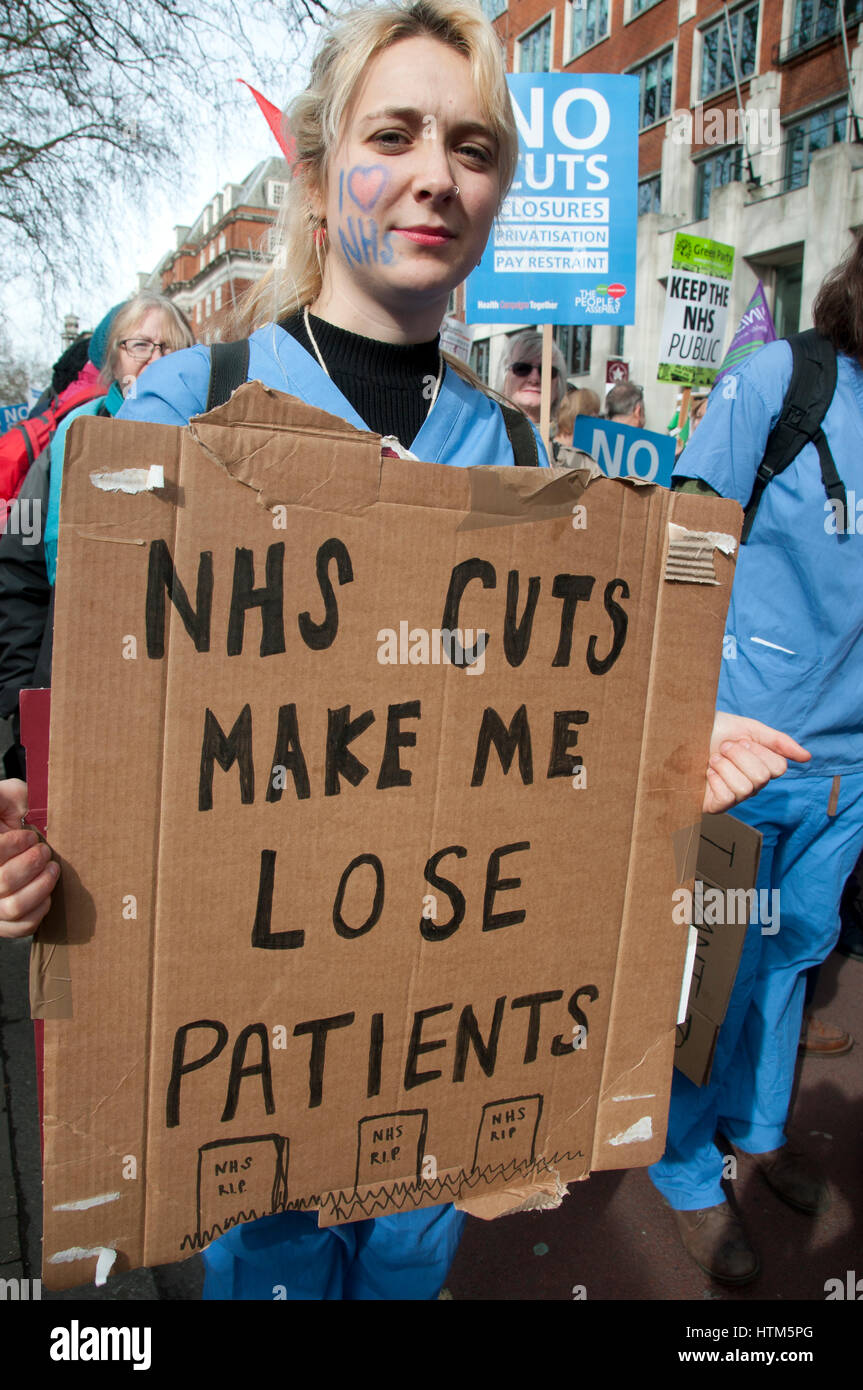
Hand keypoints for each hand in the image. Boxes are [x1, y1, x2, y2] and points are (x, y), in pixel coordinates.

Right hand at [0, 779, 58, 938]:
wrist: (16, 837)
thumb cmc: (10, 816)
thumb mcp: (7, 797)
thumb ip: (7, 797)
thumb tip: (20, 808)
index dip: (12, 845)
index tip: (29, 836)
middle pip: (2, 882)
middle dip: (30, 864)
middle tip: (44, 851)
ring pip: (13, 908)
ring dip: (40, 887)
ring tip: (52, 870)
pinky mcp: (2, 923)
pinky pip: (20, 927)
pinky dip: (39, 911)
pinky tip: (47, 894)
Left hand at [703, 712, 810, 814]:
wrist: (681, 734)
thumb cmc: (714, 731)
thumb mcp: (749, 729)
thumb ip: (779, 742)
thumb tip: (807, 758)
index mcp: (762, 768)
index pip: (778, 768)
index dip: (757, 751)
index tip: (739, 740)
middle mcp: (752, 786)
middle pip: (762, 777)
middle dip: (738, 755)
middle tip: (723, 748)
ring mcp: (734, 798)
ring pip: (745, 788)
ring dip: (724, 766)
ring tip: (712, 759)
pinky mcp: (716, 807)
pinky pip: (727, 797)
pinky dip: (715, 779)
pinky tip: (706, 773)